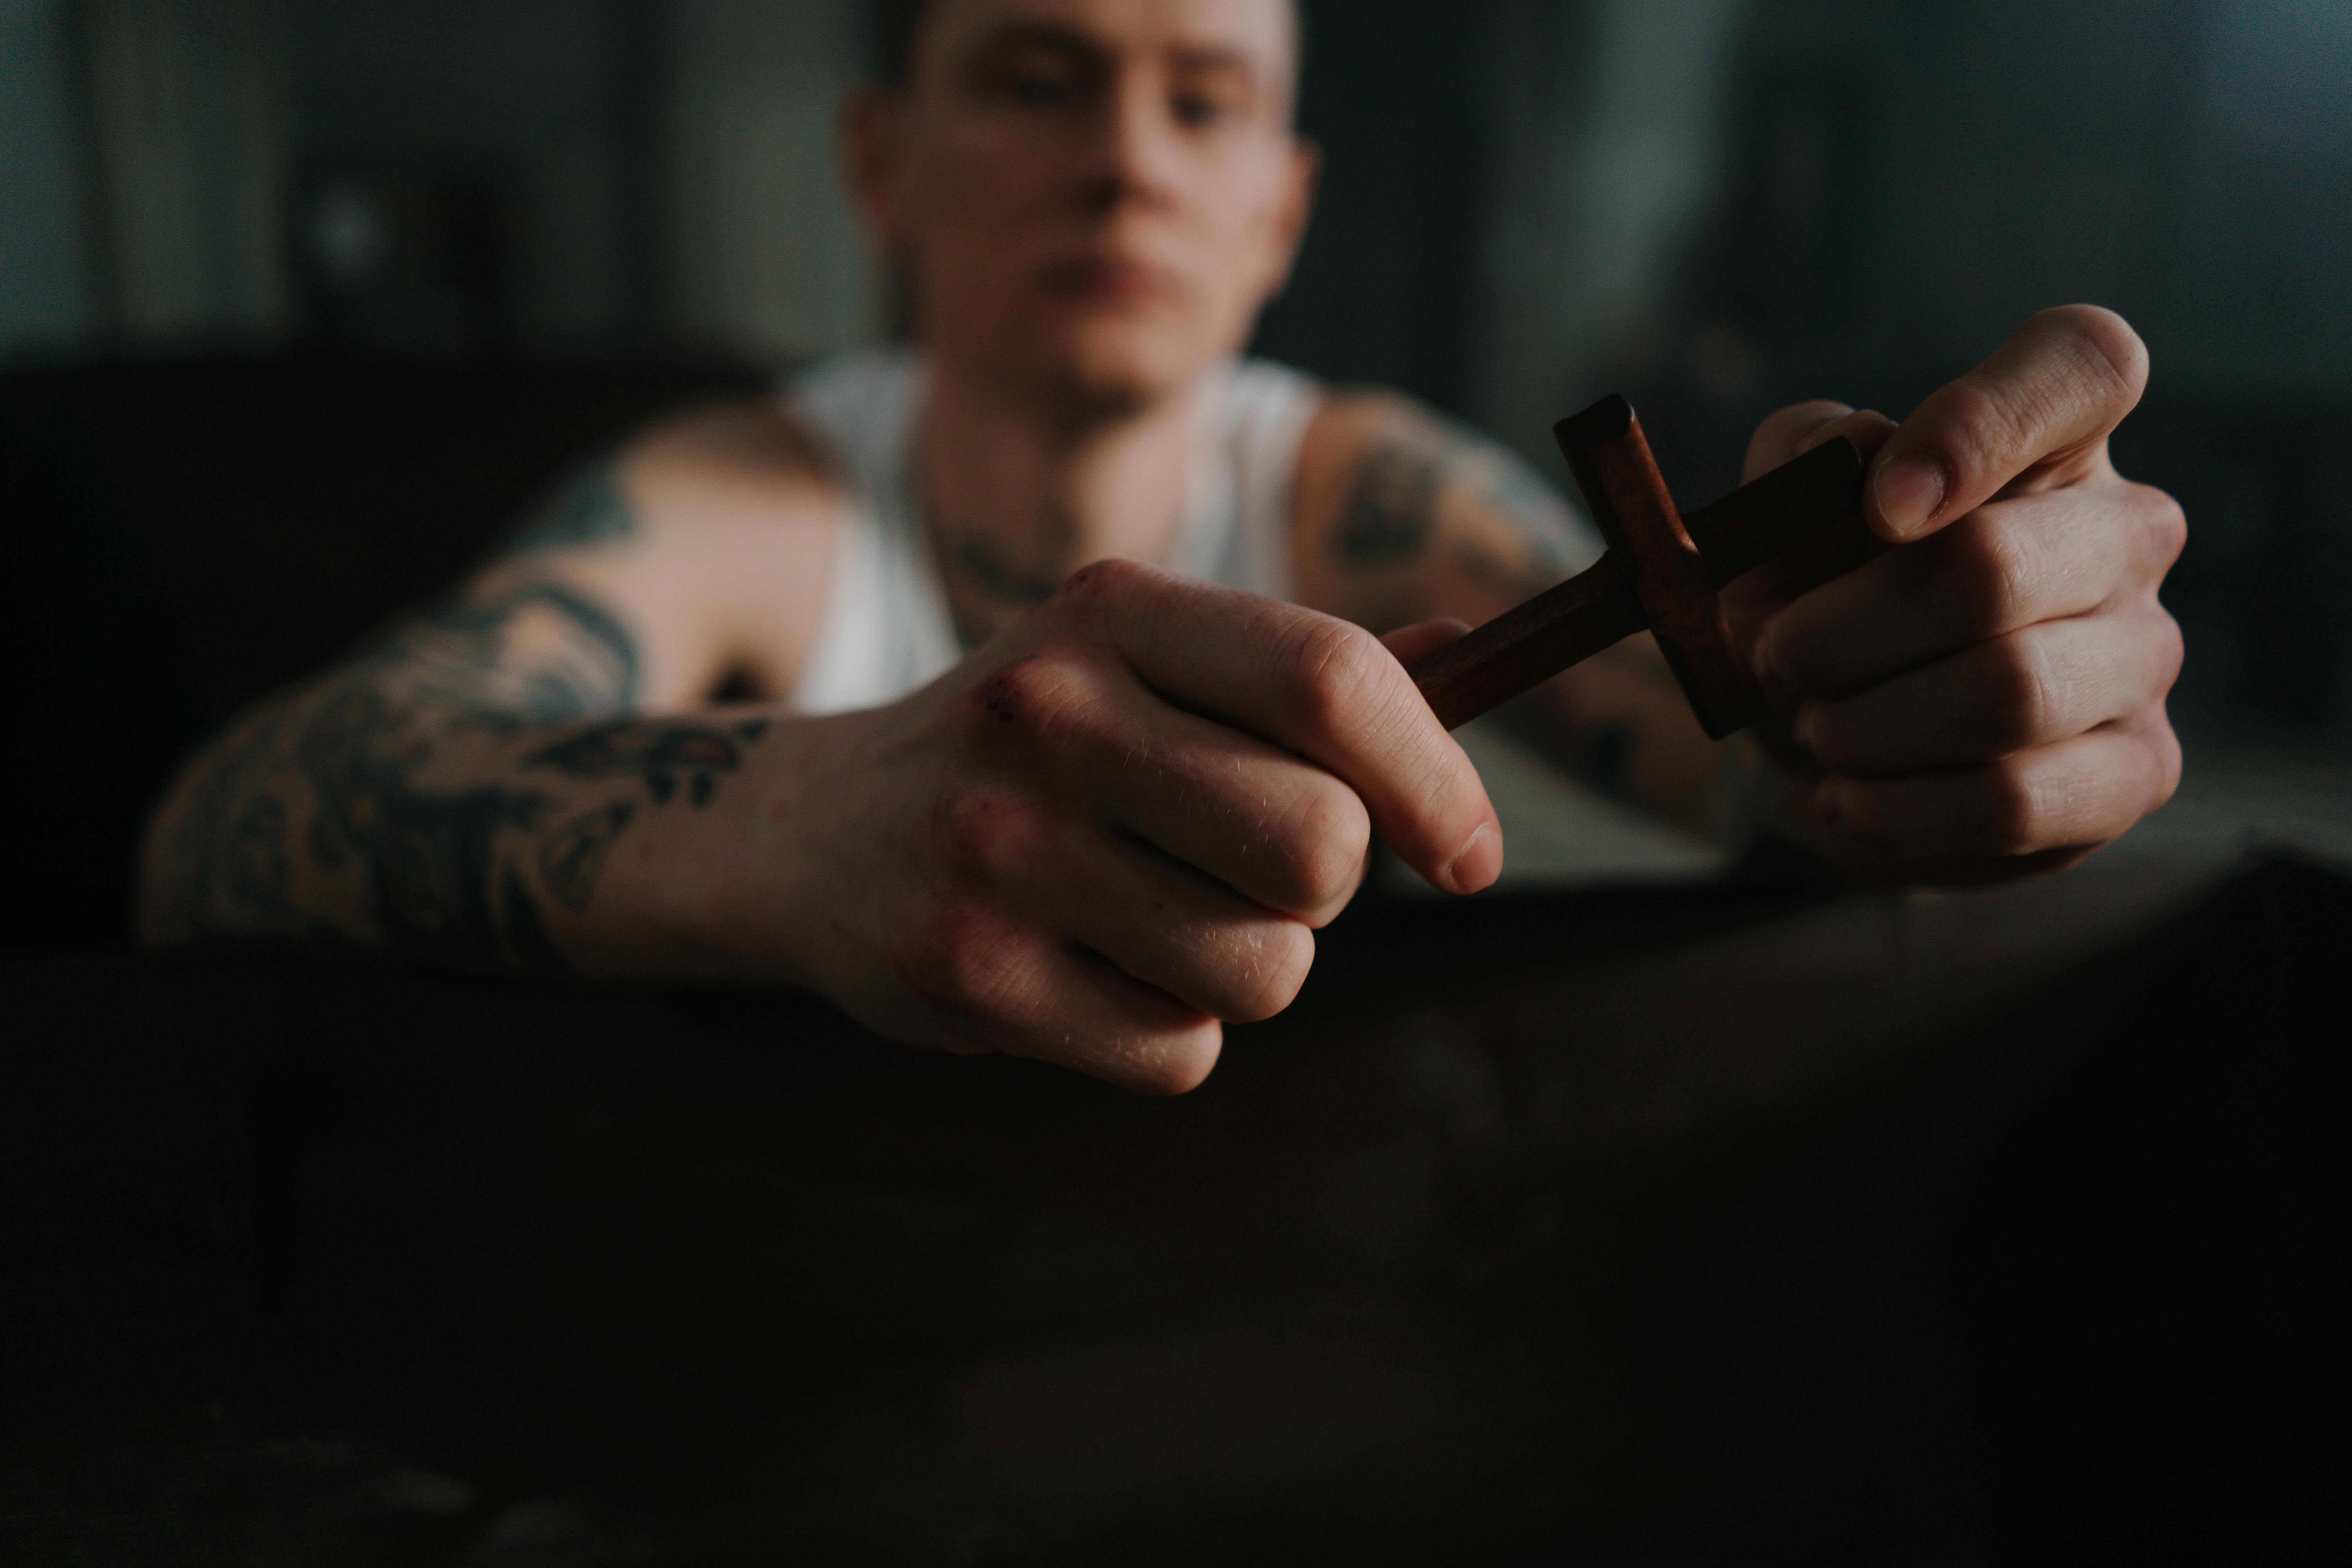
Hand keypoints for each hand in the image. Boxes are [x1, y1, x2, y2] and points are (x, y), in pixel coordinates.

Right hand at [688, 560, 1500, 1090]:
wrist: (813, 830)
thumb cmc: (1031, 748)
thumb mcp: (1141, 661)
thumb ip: (1300, 667)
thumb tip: (1472, 650)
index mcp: (1114, 609)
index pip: (1336, 680)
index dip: (1437, 780)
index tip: (1467, 852)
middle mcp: (1048, 711)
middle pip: (1323, 847)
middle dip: (1326, 888)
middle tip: (1257, 877)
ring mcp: (999, 845)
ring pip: (1266, 969)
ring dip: (1249, 968)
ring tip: (1160, 922)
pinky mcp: (967, 971)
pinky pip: (1180, 1052)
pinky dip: (1169, 1034)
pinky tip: (1095, 975)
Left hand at [1727, 305, 2185, 885]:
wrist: (1838, 745)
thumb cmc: (1823, 604)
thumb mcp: (1779, 521)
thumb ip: (1796, 465)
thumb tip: (1849, 451)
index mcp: (2052, 441)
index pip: (2082, 363)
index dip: (1980, 424)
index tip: (1879, 504)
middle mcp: (2125, 533)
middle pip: (1992, 567)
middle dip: (1845, 630)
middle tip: (1778, 657)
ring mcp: (2143, 655)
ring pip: (2003, 692)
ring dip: (1866, 721)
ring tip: (1818, 726)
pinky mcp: (2134, 770)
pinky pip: (2011, 796)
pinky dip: (1897, 805)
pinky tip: (1849, 793)